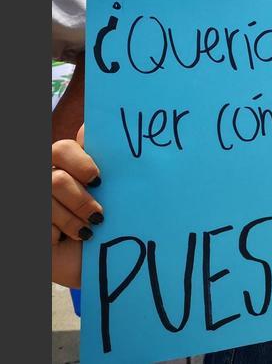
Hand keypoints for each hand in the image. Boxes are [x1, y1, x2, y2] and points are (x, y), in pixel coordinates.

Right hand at [52, 125, 101, 287]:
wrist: (101, 262)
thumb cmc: (110, 224)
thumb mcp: (113, 195)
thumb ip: (112, 166)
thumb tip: (102, 135)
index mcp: (66, 166)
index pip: (64, 149)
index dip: (82, 163)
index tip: (100, 180)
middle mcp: (47, 179)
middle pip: (57, 178)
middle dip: (81, 199)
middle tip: (99, 215)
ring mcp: (37, 201)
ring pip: (49, 196)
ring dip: (73, 219)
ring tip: (88, 230)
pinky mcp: (31, 225)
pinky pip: (43, 222)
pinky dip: (60, 232)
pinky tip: (69, 239)